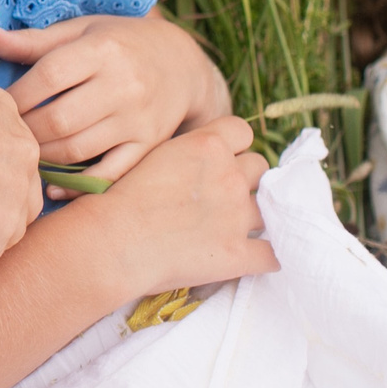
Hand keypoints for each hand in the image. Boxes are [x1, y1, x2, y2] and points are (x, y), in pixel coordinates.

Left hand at [0, 12, 230, 189]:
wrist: (183, 65)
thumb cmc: (120, 42)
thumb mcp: (82, 30)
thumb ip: (35, 40)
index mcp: (103, 51)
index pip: (50, 75)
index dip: (17, 94)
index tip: (0, 104)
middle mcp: (124, 86)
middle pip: (60, 119)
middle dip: (26, 130)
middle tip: (7, 134)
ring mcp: (137, 121)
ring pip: (79, 150)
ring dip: (43, 156)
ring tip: (24, 152)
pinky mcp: (147, 146)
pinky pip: (109, 175)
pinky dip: (77, 185)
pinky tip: (53, 185)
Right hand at [65, 114, 276, 299]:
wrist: (113, 240)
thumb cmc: (117, 197)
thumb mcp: (149, 155)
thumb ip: (182, 152)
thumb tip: (190, 160)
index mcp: (206, 145)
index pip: (242, 131)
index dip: (233, 146)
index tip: (219, 158)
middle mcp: (228, 175)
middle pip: (259, 166)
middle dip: (245, 178)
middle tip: (222, 194)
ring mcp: (237, 215)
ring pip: (271, 206)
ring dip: (256, 214)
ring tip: (235, 224)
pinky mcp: (238, 253)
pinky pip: (273, 255)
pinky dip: (266, 256)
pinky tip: (255, 257)